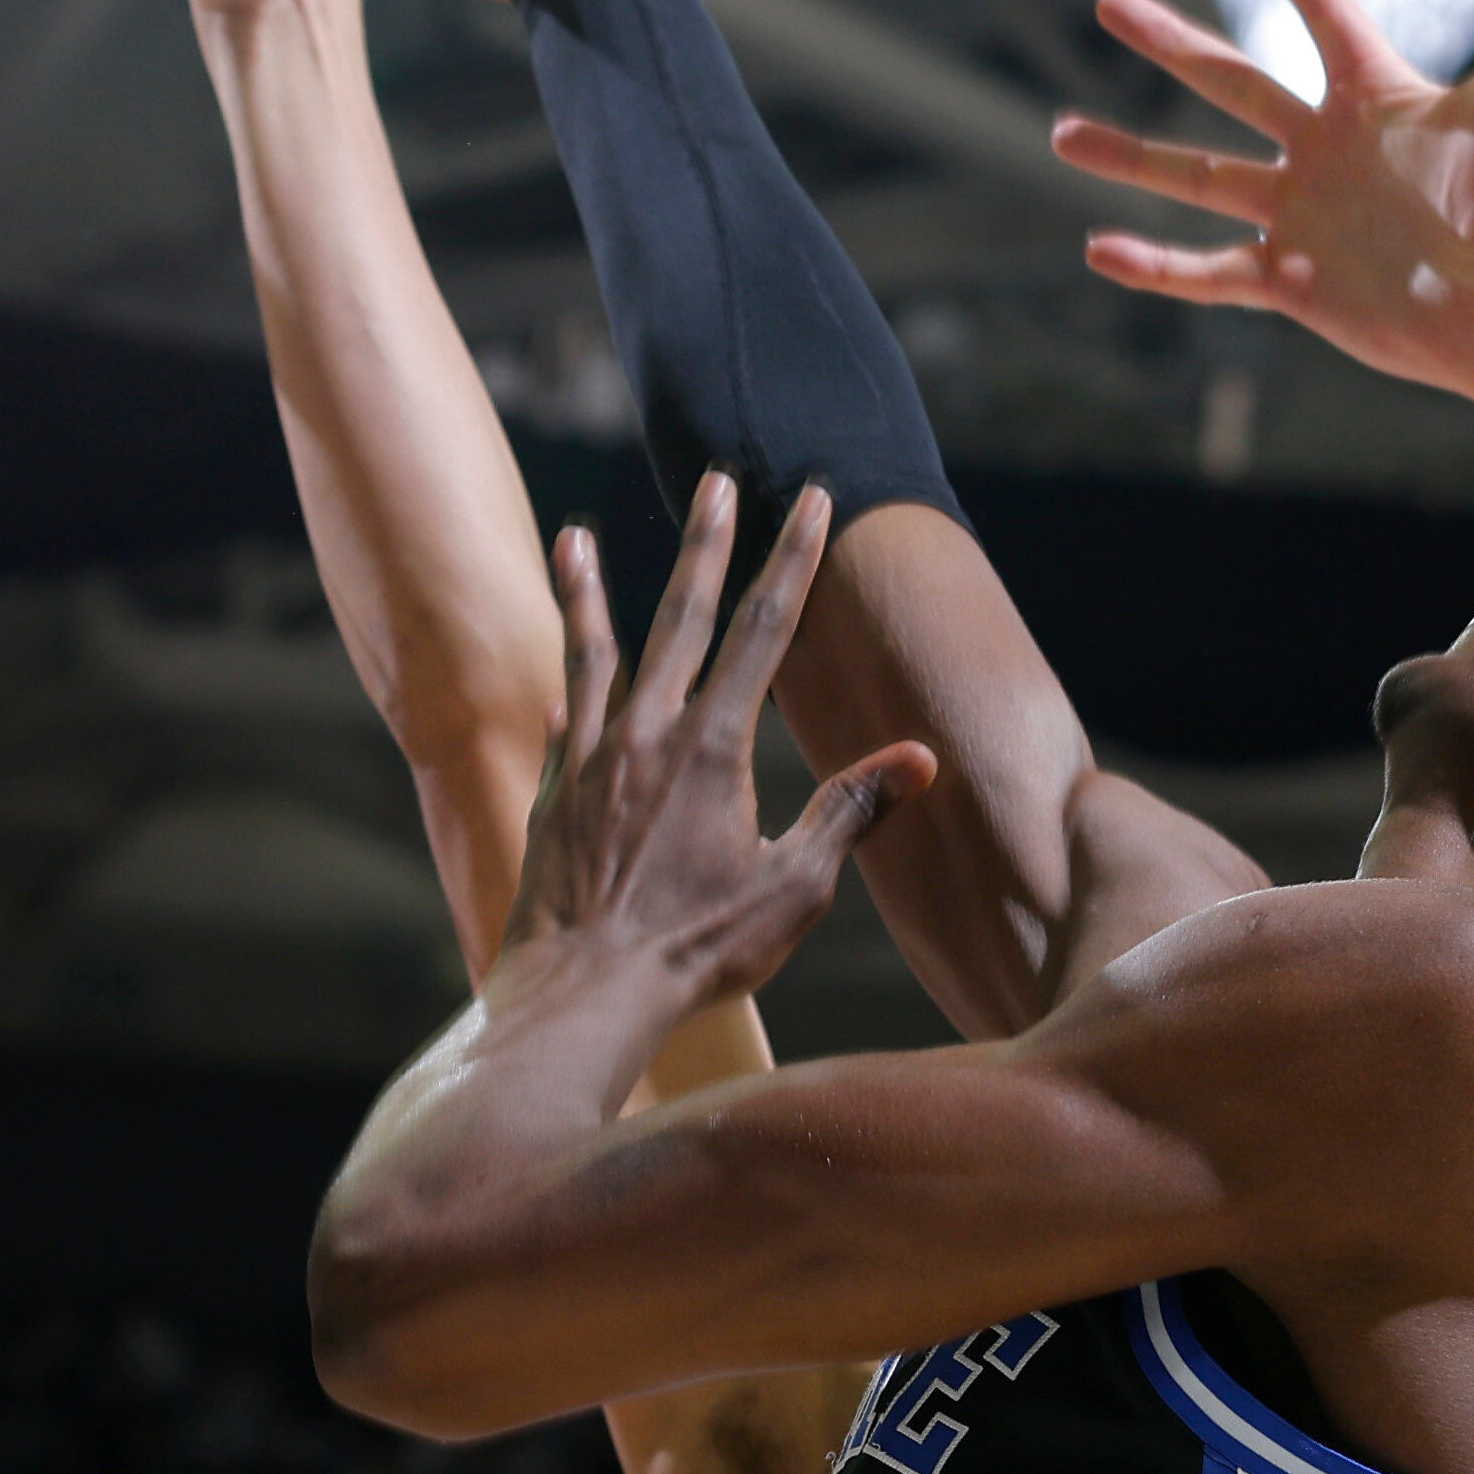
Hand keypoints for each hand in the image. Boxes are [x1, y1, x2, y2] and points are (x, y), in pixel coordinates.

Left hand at [507, 476, 934, 1009]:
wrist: (581, 994)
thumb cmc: (696, 950)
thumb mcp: (793, 889)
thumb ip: (849, 813)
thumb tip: (918, 758)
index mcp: (713, 747)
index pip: (765, 630)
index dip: (792, 560)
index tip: (809, 501)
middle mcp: (648, 733)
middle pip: (683, 616)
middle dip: (708, 544)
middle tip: (715, 480)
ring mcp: (593, 758)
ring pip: (596, 650)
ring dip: (591, 588)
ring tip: (575, 535)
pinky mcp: (555, 792)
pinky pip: (563, 715)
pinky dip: (565, 682)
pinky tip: (564, 671)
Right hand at [1062, 0, 1473, 410]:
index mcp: (1374, 95)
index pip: (1317, 6)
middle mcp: (1327, 148)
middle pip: (1232, 82)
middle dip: (1171, 43)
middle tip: (1110, 2)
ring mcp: (1303, 215)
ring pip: (1198, 175)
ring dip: (1129, 155)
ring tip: (1061, 133)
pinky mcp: (1293, 282)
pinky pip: (1209, 273)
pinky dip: (1155, 266)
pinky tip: (1099, 248)